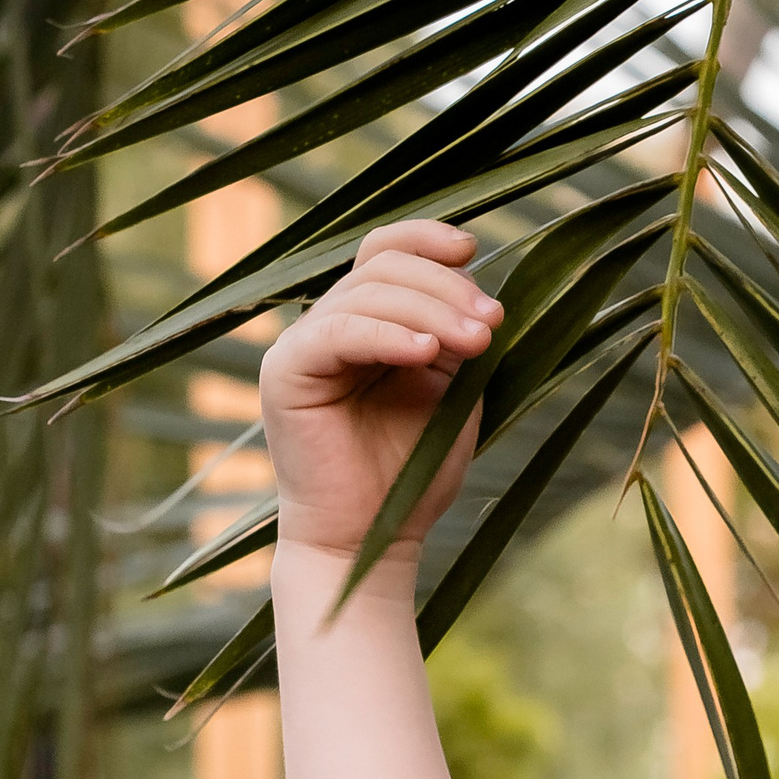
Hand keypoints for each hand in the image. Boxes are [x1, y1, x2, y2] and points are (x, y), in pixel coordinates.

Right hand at [260, 221, 502, 569]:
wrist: (373, 538)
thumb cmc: (414, 473)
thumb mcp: (451, 392)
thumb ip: (457, 338)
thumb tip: (479, 288)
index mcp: (367, 323)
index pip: (386, 252)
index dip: (426, 239)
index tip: (474, 251)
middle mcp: (330, 326)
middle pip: (381, 265)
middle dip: (445, 287)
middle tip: (492, 322)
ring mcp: (303, 346)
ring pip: (366, 292)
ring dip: (430, 310)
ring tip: (476, 342)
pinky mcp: (286, 372)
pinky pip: (337, 331)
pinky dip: (387, 335)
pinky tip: (426, 353)